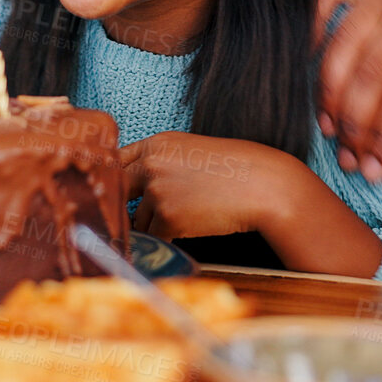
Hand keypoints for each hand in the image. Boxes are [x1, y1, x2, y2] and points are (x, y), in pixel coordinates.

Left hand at [120, 132, 287, 240]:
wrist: (264, 186)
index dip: (117, 179)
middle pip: (119, 190)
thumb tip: (138, 187)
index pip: (117, 160)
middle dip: (124, 205)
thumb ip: (162, 163)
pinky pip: (155, 236)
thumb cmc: (236, 169)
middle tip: (131, 217)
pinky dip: (168, 238)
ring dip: (154, 224)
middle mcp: (151, 164)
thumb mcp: (193, 152)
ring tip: (186, 217)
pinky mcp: (168, 218)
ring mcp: (158, 191)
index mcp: (158, 143)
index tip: (118, 191)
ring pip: (138, 218)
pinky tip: (190, 229)